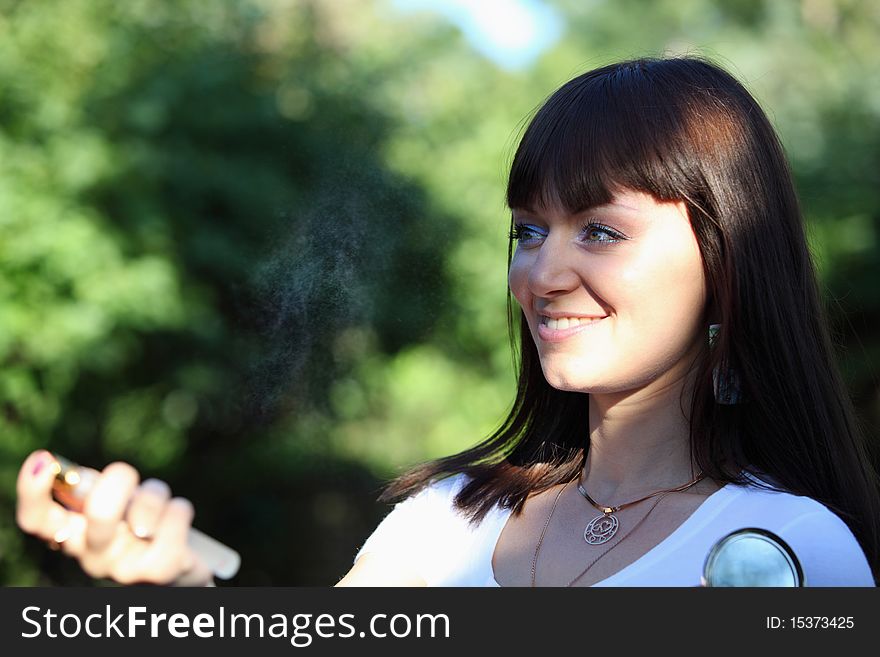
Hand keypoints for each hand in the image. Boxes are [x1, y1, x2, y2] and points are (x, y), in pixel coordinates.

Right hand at [16, 450, 214, 585]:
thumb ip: (88, 488)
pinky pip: (174, 518)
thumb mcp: (111, 503)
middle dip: (119, 481)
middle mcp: (92, 557)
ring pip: (143, 514)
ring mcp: (124, 569)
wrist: (179, 562)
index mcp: (73, 535)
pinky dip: (179, 508)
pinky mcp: (161, 571)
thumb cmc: (137, 523)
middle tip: (125, 473)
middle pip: (98, 513)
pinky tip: (175, 518)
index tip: (43, 460)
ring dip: (155, 494)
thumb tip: (65, 469)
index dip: (33, 492)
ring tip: (159, 504)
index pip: (37, 521)